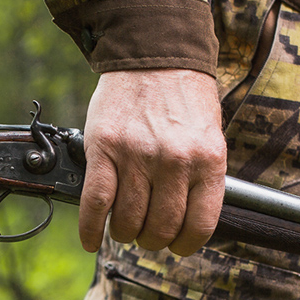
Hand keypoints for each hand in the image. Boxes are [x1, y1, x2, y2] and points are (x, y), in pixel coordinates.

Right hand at [78, 68, 225, 256]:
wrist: (154, 54)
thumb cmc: (183, 99)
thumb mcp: (208, 137)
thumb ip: (200, 178)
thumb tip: (186, 224)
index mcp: (208, 161)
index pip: (199, 226)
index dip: (185, 244)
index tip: (177, 245)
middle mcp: (175, 161)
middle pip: (161, 228)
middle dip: (152, 239)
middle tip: (146, 233)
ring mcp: (138, 156)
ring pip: (128, 221)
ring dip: (124, 233)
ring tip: (123, 227)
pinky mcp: (104, 149)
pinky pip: (96, 203)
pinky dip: (91, 229)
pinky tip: (91, 239)